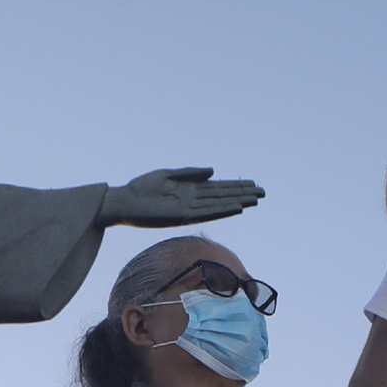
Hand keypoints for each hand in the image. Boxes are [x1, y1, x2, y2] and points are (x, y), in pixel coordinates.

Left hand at [101, 168, 264, 228]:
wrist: (123, 202)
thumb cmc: (141, 189)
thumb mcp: (167, 175)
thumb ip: (190, 173)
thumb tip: (213, 171)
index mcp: (189, 190)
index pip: (218, 188)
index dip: (235, 186)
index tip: (253, 184)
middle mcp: (192, 201)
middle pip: (223, 196)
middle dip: (242, 194)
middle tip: (263, 192)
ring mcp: (188, 208)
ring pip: (218, 204)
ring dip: (237, 202)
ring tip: (255, 200)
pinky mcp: (181, 215)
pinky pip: (205, 212)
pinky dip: (221, 209)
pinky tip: (235, 207)